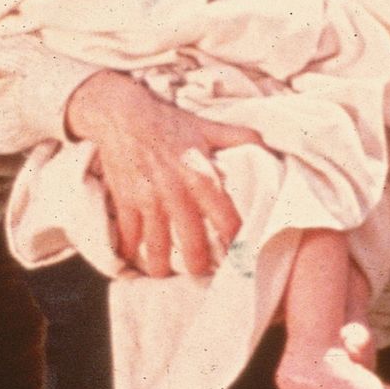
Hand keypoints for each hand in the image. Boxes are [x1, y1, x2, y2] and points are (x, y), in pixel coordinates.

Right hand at [65, 71, 262, 276]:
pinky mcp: (125, 201)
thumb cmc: (167, 121)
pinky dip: (129, 250)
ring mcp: (148, 200)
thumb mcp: (205, 127)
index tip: (239, 255)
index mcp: (202, 177)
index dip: (235, 241)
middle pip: (193, 242)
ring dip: (161, 266)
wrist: (123, 114)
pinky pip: (128, 236)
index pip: (226, 219)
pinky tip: (132, 257)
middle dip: (199, 264)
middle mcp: (177, 193)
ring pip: (157, 246)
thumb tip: (266, 142)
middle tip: (201, 273)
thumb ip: (236, 137)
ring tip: (164, 274)